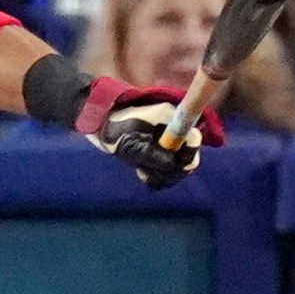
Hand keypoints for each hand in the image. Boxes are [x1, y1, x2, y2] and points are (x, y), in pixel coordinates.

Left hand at [74, 77, 222, 189]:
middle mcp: (175, 128)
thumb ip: (152, 154)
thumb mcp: (130, 144)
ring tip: (142, 171)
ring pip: (179, 166)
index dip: (186, 157)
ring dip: (162, 174)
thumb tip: (172, 165)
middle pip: (189, 157)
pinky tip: (143, 172)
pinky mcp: (164, 150)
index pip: (193, 139)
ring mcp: (171, 140)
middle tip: (150, 172)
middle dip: (172, 170)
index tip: (169, 166)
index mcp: (171, 118)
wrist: (100, 126)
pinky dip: (158, 175)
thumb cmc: (113, 130)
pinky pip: (170, 169)